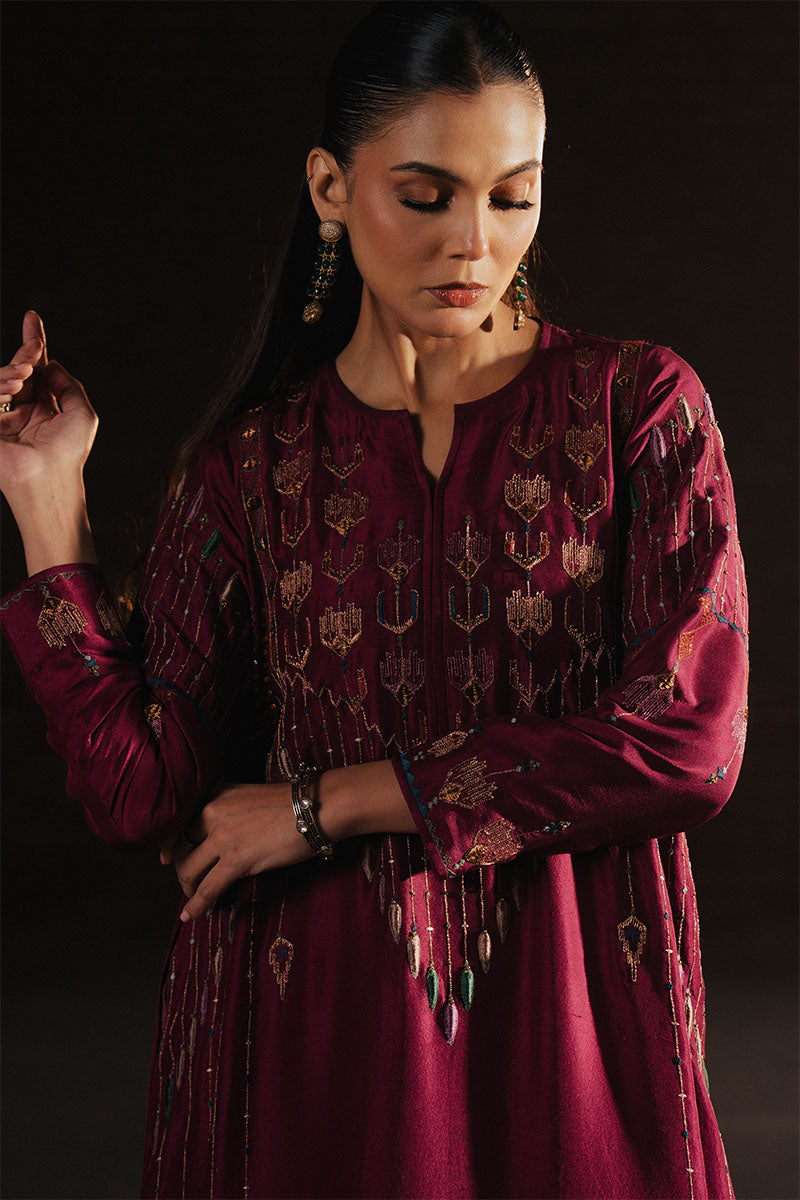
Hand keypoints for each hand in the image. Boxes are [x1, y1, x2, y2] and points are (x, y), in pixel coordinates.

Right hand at [0, 311, 97, 498]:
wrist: (47, 478)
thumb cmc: (68, 453)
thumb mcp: (82, 414)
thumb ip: (70, 385)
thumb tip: (52, 363)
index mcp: (44, 408)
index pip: (37, 369)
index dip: (34, 342)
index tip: (32, 317)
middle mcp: (22, 410)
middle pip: (18, 367)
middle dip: (26, 352)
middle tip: (34, 351)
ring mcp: (3, 417)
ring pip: (1, 378)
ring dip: (13, 369)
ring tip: (25, 375)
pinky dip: (0, 386)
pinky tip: (12, 389)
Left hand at [161, 782, 315, 922]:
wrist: (313, 807)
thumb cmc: (291, 803)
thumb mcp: (249, 797)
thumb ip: (229, 812)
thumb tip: (218, 838)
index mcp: (215, 796)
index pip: (180, 823)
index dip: (169, 845)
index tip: (164, 858)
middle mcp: (212, 812)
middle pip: (180, 847)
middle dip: (180, 869)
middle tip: (186, 882)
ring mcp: (223, 836)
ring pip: (189, 869)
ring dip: (188, 887)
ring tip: (193, 898)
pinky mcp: (236, 859)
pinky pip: (208, 887)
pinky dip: (197, 904)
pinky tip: (192, 914)